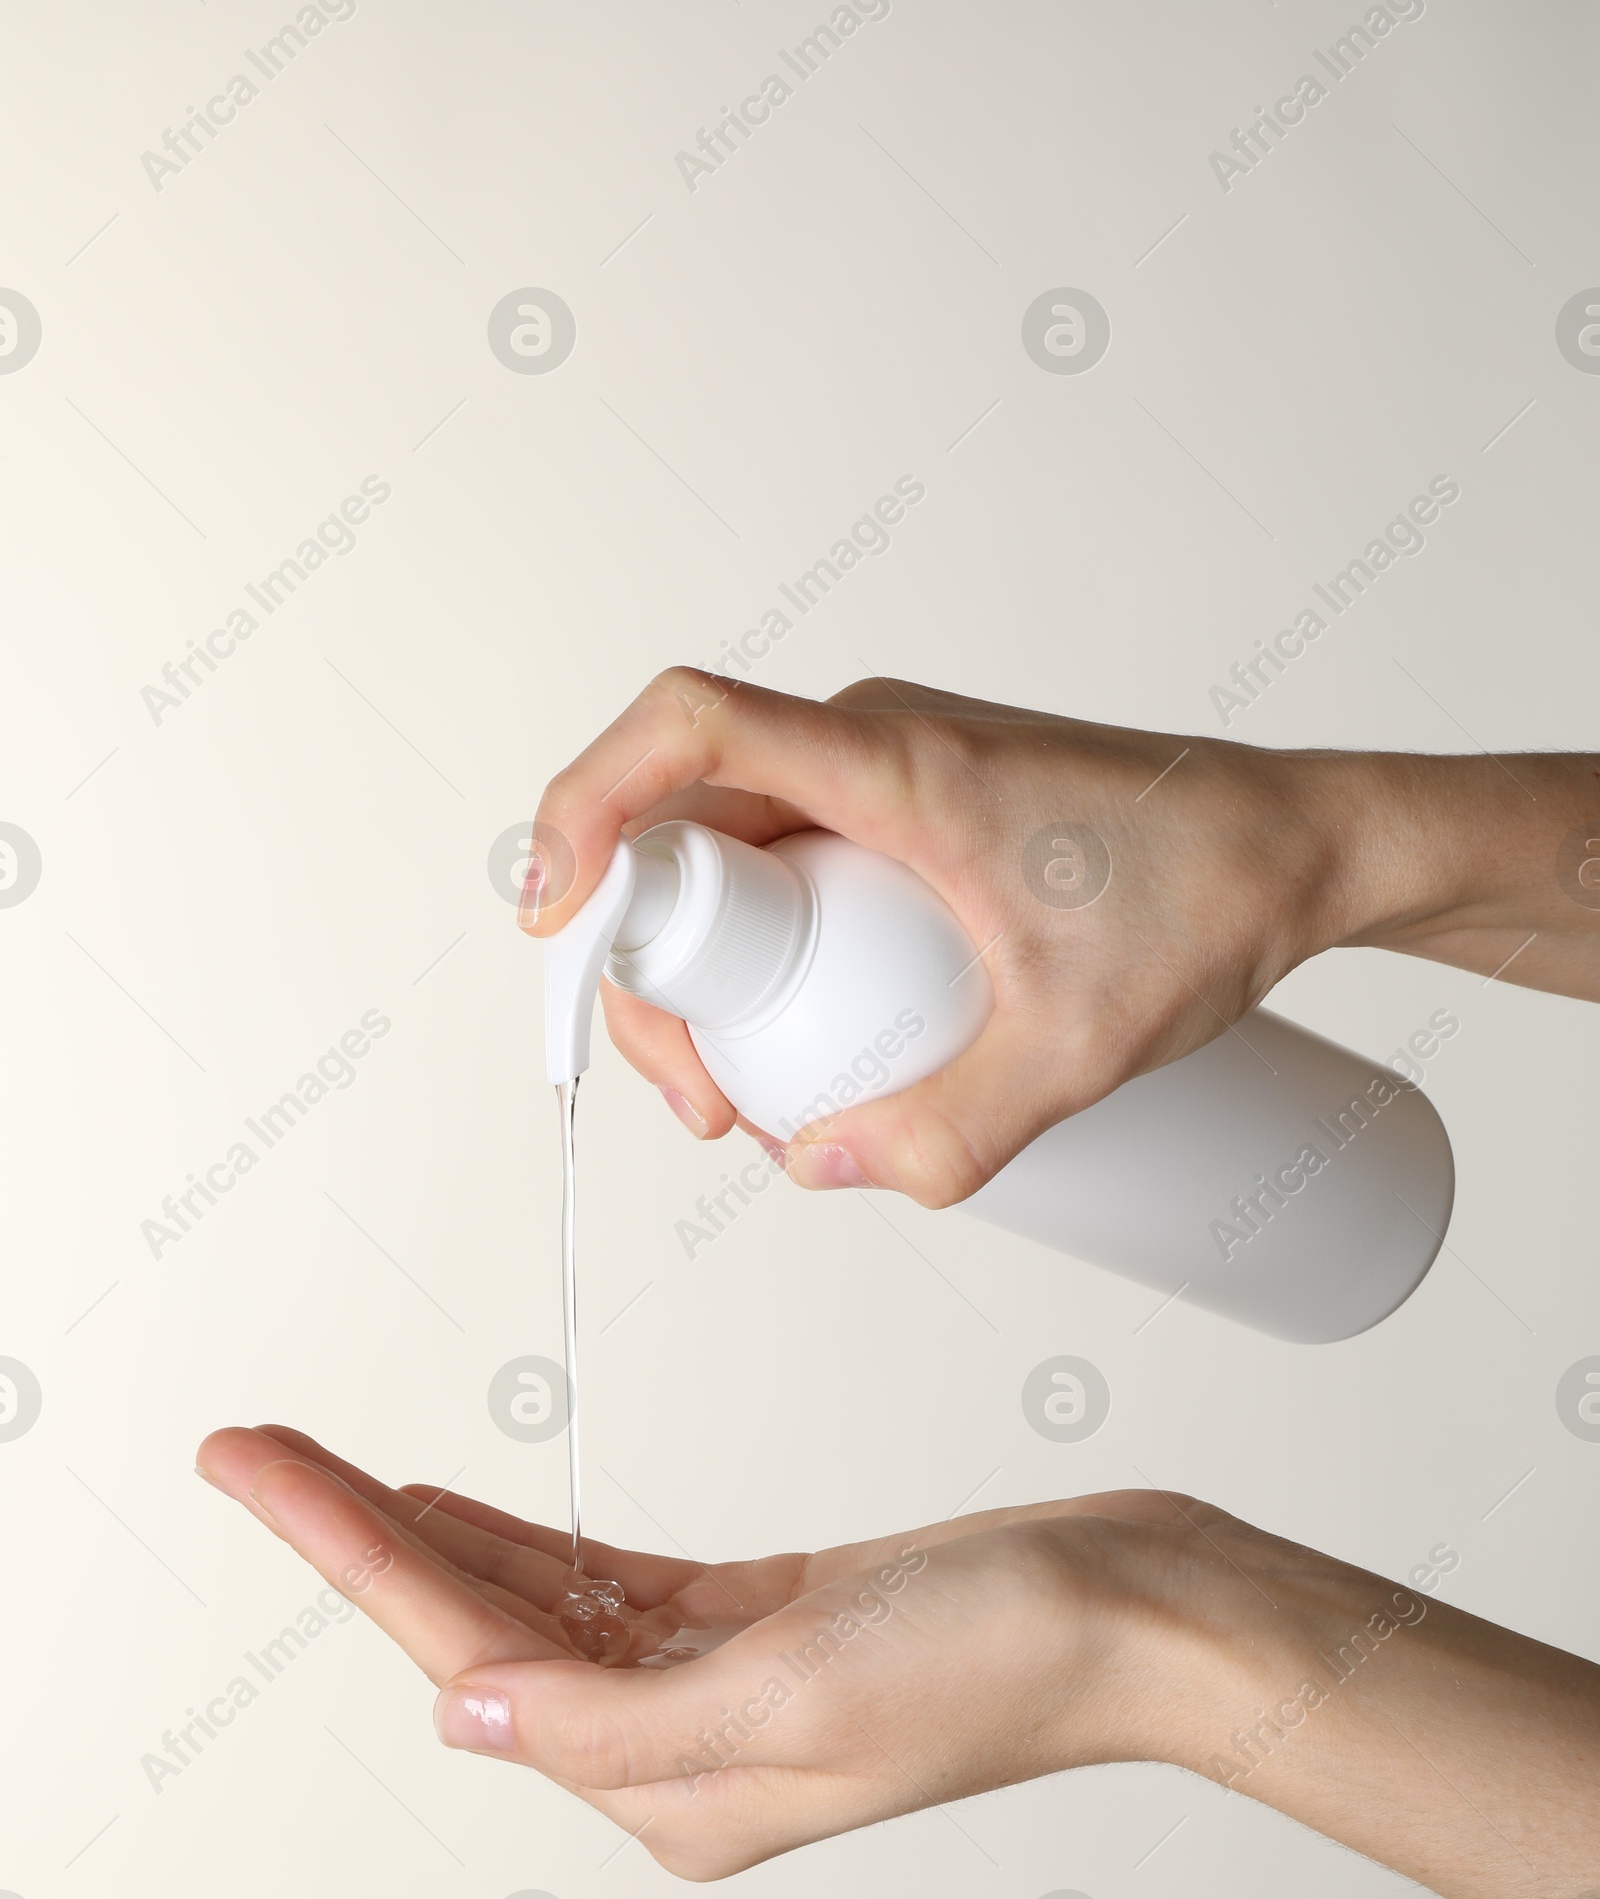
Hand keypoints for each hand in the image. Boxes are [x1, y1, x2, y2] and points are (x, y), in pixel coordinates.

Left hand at [194, 1424, 1223, 1875]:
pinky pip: (611, 1585)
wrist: (1136, 1611)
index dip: (348, 1549)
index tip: (256, 1466)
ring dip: (430, 1530)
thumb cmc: (1002, 1655)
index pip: (468, 1654)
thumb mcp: (791, 1691)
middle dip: (357, 1530)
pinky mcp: (762, 1622)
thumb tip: (462, 1714)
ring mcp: (719, 1682)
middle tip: (255, 1446)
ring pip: (534, 1600)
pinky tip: (465, 1507)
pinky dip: (529, 1540)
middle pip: (478, 1624)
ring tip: (326, 1466)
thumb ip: (608, 1717)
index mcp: (673, 1786)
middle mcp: (680, 1746)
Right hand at [524, 669, 1599, 1204]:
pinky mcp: (916, 811)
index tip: (553, 914)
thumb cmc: (1214, 896)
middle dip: (652, 966)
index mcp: (895, 764)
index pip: (684, 730)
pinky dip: (769, 951)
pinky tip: (807, 1044)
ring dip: (711, 971)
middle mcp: (874, 747)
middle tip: (704, 1105)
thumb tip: (824, 1169)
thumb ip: (952, 1127)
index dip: (585, 805)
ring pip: (734, 853)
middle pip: (682, 822)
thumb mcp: (1081, 1047)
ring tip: (756, 1102)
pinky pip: (794, 864)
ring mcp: (891, 775)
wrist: (1313, 845)